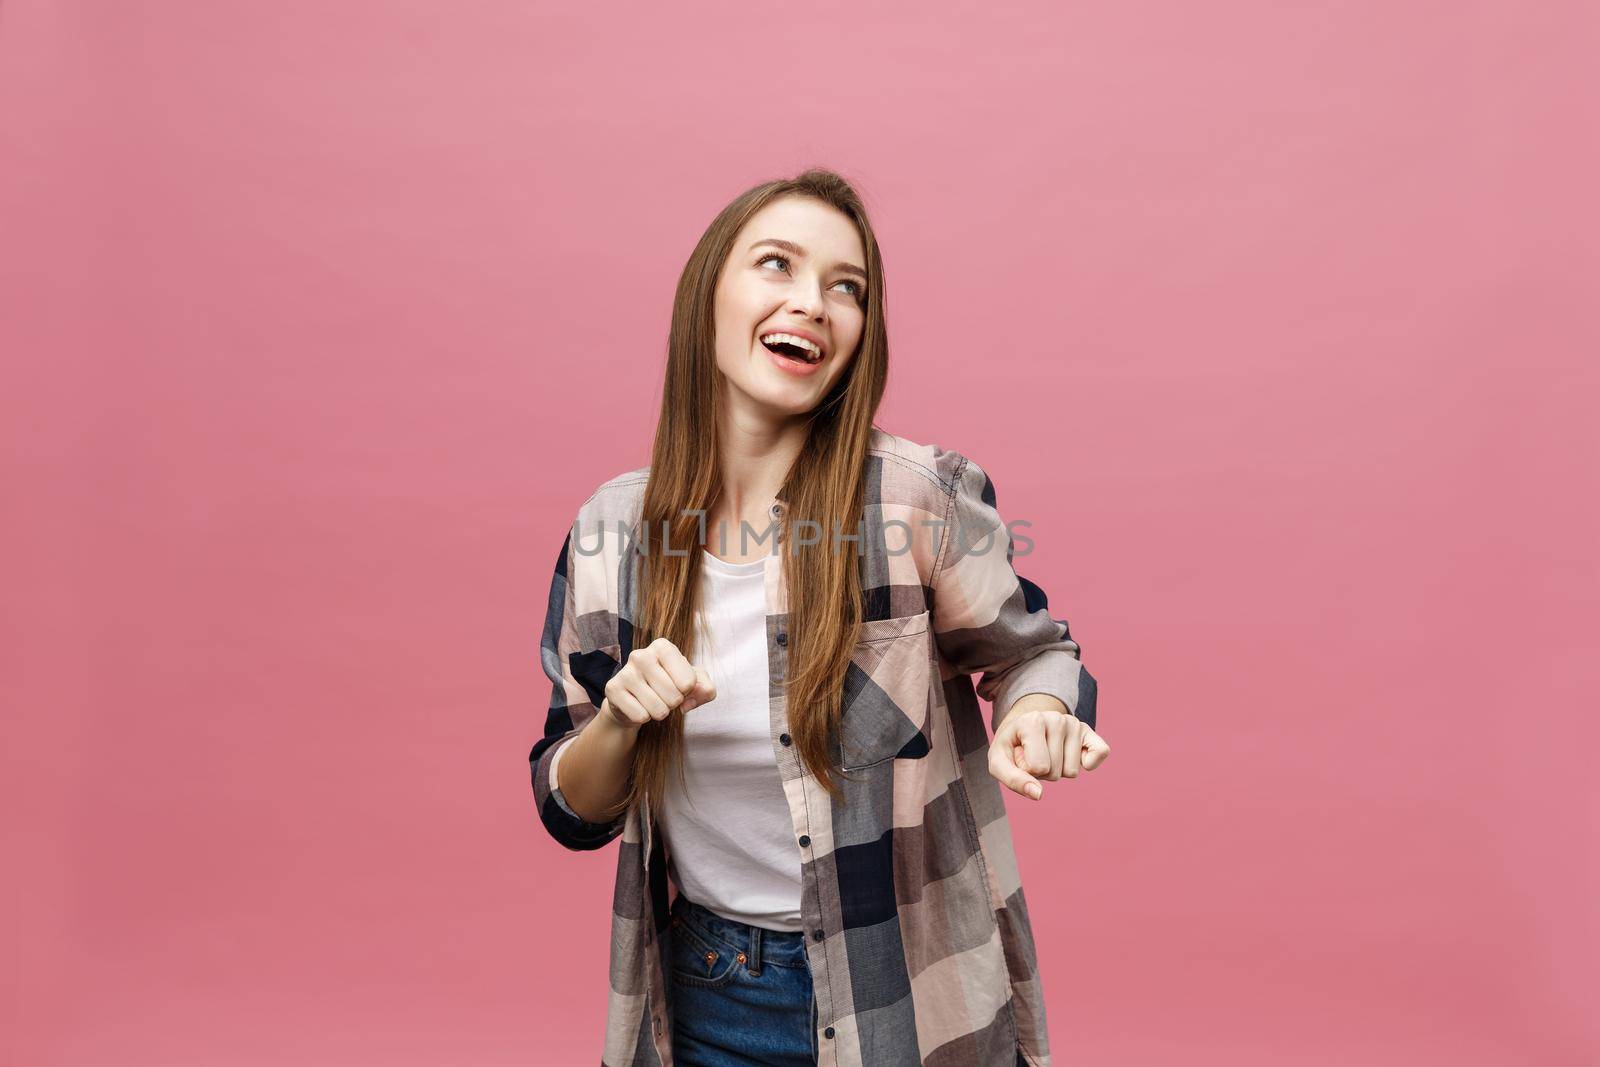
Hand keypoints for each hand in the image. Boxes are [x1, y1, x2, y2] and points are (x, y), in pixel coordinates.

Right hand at [601, 637, 715, 730]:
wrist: (634, 698)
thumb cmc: (669, 685)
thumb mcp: (695, 684)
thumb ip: (706, 689)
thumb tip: (689, 702)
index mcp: (663, 647)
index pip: (689, 681)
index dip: (688, 691)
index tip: (679, 685)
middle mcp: (641, 655)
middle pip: (674, 696)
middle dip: (673, 703)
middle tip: (664, 696)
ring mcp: (625, 672)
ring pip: (658, 709)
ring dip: (660, 712)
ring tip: (652, 701)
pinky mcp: (613, 690)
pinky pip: (640, 716)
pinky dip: (644, 718)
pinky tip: (638, 705)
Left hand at [989, 706, 1109, 800]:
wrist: (1023, 726)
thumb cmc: (1011, 747)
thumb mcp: (999, 761)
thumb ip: (1013, 779)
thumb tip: (1038, 794)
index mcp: (1031, 721)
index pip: (1039, 768)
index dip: (1028, 771)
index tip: (1021, 755)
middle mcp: (1055, 718)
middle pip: (1055, 772)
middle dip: (1043, 772)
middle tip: (1034, 756)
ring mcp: (1074, 723)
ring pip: (1072, 772)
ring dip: (1058, 770)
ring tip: (1046, 752)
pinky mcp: (1088, 731)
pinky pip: (1101, 753)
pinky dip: (1089, 763)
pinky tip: (1073, 754)